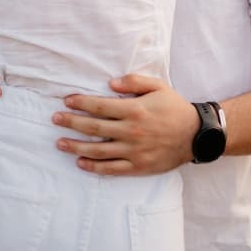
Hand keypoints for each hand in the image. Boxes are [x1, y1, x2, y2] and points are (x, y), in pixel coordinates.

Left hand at [52, 75, 199, 175]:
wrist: (195, 135)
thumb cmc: (174, 107)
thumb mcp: (158, 86)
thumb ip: (134, 82)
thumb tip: (111, 83)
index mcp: (135, 110)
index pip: (100, 106)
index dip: (81, 103)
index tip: (67, 100)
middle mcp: (131, 131)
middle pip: (94, 128)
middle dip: (71, 122)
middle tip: (55, 119)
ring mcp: (133, 151)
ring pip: (98, 151)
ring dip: (76, 146)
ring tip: (60, 143)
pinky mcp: (137, 166)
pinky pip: (111, 169)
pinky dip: (93, 167)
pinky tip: (80, 162)